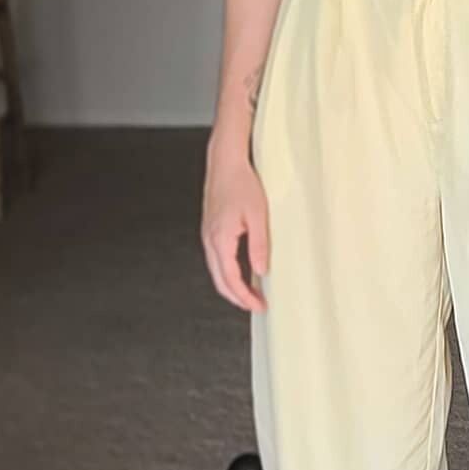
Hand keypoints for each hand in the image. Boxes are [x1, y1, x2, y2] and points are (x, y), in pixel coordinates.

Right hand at [201, 149, 269, 312]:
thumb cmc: (241, 183)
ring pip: (216, 272)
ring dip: (232, 286)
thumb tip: (261, 271)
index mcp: (220, 239)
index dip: (245, 296)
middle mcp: (209, 240)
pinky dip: (227, 273)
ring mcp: (207, 236)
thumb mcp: (258, 216)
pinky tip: (240, 272)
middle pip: (220, 281)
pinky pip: (216, 260)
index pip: (231, 279)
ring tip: (250, 293)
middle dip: (237, 298)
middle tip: (256, 305)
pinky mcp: (210, 230)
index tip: (259, 305)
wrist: (225, 163)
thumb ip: (259, 245)